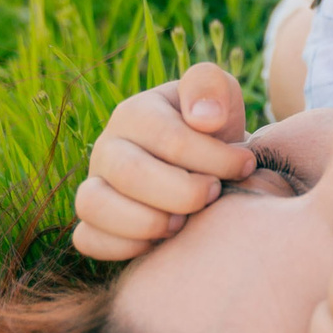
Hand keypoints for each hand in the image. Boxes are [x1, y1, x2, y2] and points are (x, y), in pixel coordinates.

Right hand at [73, 62, 255, 260]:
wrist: (206, 168)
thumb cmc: (213, 132)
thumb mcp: (220, 97)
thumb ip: (212, 87)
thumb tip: (204, 117)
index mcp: (136, 112)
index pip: (170, 138)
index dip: (216, 159)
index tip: (245, 166)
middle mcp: (107, 147)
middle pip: (130, 173)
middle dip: (185, 193)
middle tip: (214, 195)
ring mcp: (94, 184)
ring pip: (93, 204)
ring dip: (148, 222)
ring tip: (184, 222)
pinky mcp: (91, 221)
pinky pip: (88, 239)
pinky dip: (125, 246)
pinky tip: (161, 241)